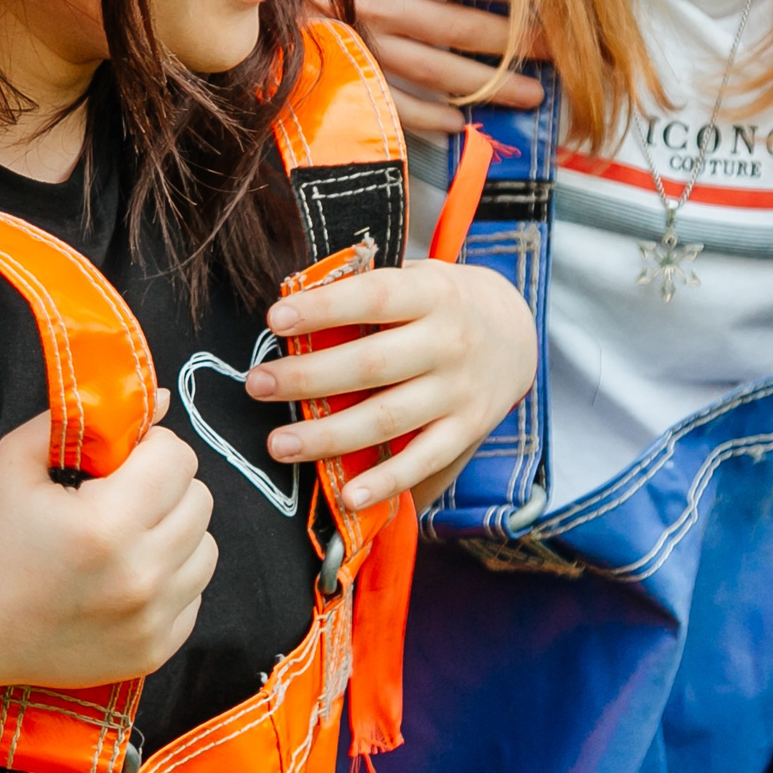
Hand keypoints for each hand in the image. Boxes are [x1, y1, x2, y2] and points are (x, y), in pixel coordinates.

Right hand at [0, 392, 216, 690]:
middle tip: (125, 495)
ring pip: (206, 548)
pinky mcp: (155, 651)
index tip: (124, 458)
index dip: (151, 448)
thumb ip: (86, 418)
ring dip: (174, 532)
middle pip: (200, 501)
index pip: (179, 459)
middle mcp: (139, 575)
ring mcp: (151, 620)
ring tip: (129, 535)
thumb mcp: (18, 459)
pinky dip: (170, 577)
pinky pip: (195, 593)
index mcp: (106, 524)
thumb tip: (160, 399)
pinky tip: (127, 575)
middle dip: (166, 486)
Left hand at [246, 260, 535, 509]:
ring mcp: (460, 391)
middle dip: (308, 378)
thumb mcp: (417, 277)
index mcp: (433, 292)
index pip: (374, 297)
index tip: (275, 320)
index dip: (324, 308)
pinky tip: (346, 495)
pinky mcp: (467, 430)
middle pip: (371, 365)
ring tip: (278, 444)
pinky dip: (385, 482)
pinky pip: (423, 461)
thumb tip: (294, 299)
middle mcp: (450, 342)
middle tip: (256, 384)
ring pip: (387, 419)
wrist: (516, 331)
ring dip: (328, 436)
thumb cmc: (440, 301)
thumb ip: (367, 287)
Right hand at [337, 0, 545, 134]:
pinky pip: (393, 102)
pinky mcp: (336, 77)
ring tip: (530, 94)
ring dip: (487, 85)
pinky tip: (459, 121)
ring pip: (436, 71)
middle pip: (459, 27)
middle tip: (555, 50)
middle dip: (514, 41)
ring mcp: (356, 46)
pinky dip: (428, 116)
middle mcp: (372, 3)